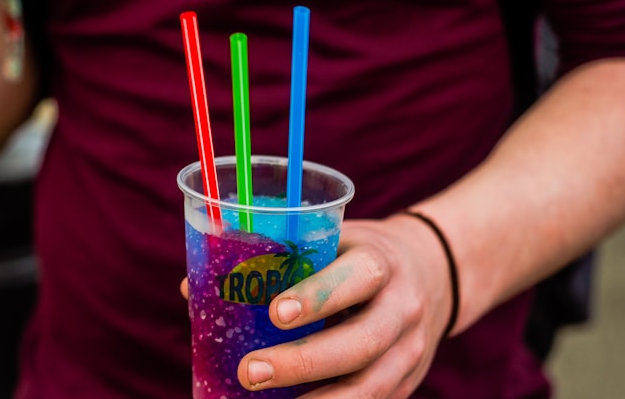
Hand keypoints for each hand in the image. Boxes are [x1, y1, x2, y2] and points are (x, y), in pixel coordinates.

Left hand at [235, 215, 453, 397]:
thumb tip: (191, 287)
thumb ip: (274, 260)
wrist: (433, 275)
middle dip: (304, 362)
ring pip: (370, 388)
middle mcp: (402, 309)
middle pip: (361, 343)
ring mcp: (409, 351)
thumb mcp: (333, 240)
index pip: (360, 277)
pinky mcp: (406, 383)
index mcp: (382, 263)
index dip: (320, 295)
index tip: (275, 313)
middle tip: (250, 371)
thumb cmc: (361, 257)